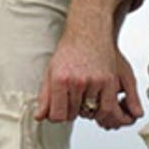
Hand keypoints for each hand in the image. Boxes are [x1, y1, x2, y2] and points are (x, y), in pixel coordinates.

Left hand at [33, 0, 142, 129]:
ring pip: (90, 112)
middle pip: (73, 114)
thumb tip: (39, 117)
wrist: (89, 31)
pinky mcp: (109, 82)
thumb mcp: (51, 71)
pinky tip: (96, 103)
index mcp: (60, 79)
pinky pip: (106, 108)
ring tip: (83, 99)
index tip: (59, 110)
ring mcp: (94, 82)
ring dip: (86, 111)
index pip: (57, 115)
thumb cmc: (69, 50)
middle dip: (71, 111)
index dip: (58, 116)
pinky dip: (101, 111)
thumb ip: (45, 96)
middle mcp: (77, 81)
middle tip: (72, 99)